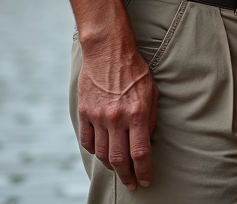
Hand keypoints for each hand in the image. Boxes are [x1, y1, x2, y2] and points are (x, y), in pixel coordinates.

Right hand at [77, 39, 158, 189]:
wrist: (108, 52)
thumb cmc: (135, 71)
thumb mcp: (152, 93)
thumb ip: (150, 119)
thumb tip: (148, 142)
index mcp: (137, 113)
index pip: (140, 153)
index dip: (144, 171)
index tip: (146, 180)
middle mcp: (116, 118)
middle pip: (119, 159)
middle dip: (127, 176)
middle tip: (132, 184)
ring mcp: (98, 117)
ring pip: (102, 153)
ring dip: (111, 166)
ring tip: (119, 170)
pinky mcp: (84, 113)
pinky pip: (87, 141)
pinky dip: (94, 151)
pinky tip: (101, 153)